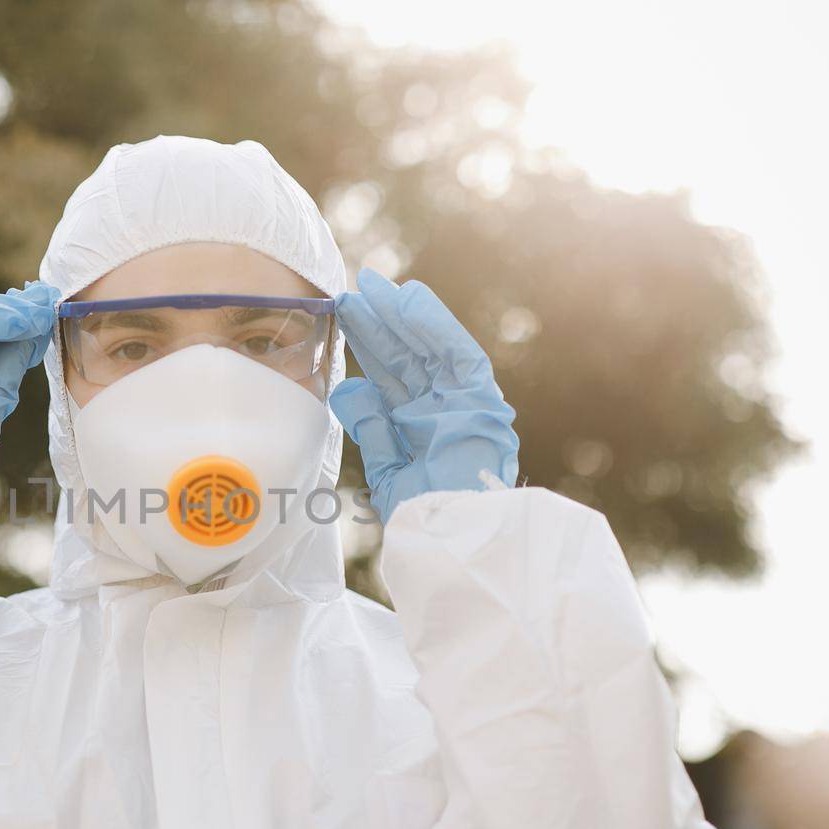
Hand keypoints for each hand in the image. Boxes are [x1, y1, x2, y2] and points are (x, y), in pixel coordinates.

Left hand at [328, 267, 519, 522]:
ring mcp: (463, 405)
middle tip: (352, 291)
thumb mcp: (387, 468)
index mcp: (420, 428)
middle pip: (406, 358)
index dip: (371, 345)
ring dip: (401, 316)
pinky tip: (408, 298)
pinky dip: (434, 324)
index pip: (392, 377)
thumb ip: (372, 427)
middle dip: (379, 324)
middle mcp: (443, 411)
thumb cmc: (422, 519)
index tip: (347, 318)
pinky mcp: (482, 403)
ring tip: (373, 287)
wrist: (453, 541)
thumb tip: (348, 388)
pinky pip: (457, 353)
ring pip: (428, 349)